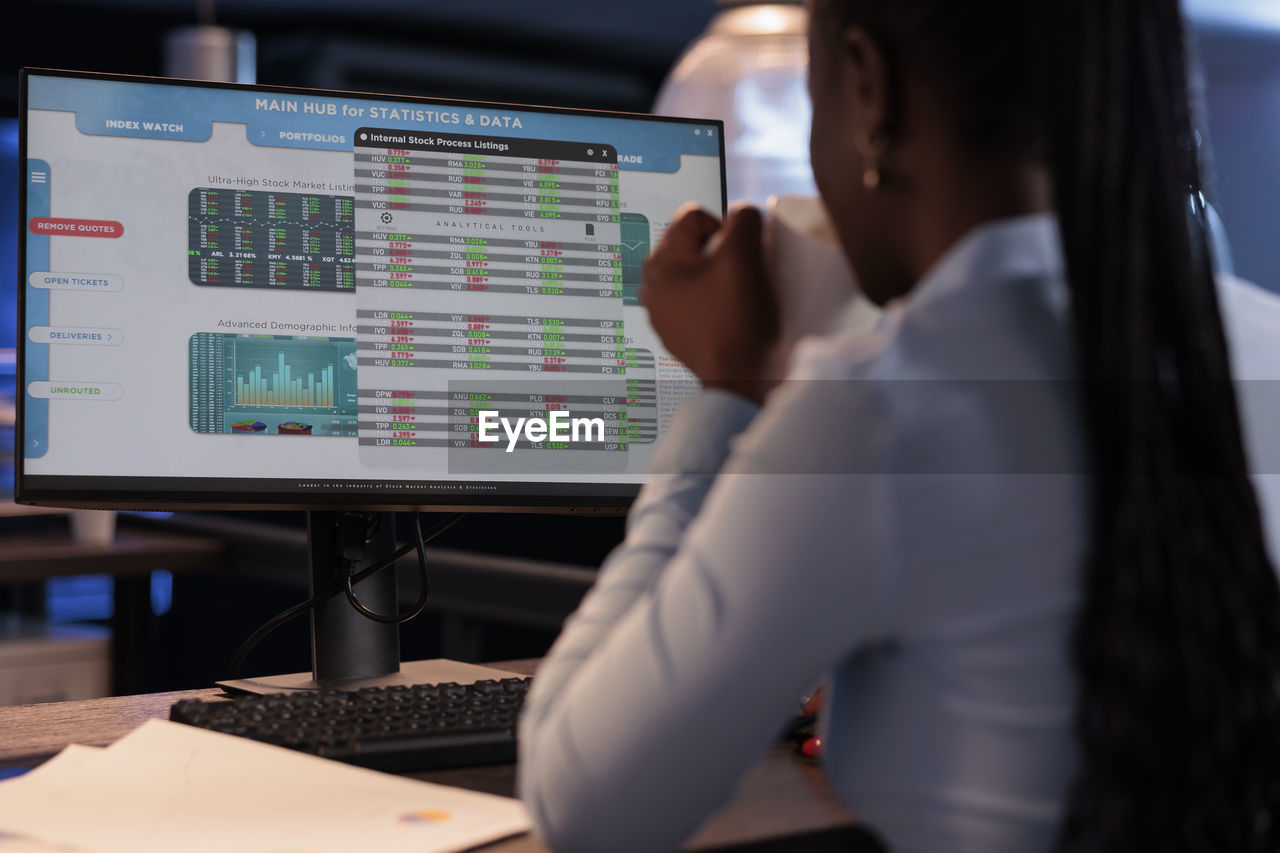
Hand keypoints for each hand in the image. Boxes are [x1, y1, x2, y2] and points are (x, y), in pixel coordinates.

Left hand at [641, 205, 778, 403]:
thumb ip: (744, 219)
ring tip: (737, 299)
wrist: (738, 377)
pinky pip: (703, 302)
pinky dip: (719, 304)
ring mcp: (665, 313)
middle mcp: (653, 287)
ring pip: (701, 274)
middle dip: (724, 255)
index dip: (727, 228)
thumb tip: (743, 216)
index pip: (695, 216)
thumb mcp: (744, 255)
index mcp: (659, 264)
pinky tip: (732, 317)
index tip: (739, 254)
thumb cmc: (735, 322)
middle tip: (741, 277)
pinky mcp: (680, 332)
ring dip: (723, 279)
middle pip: (697, 246)